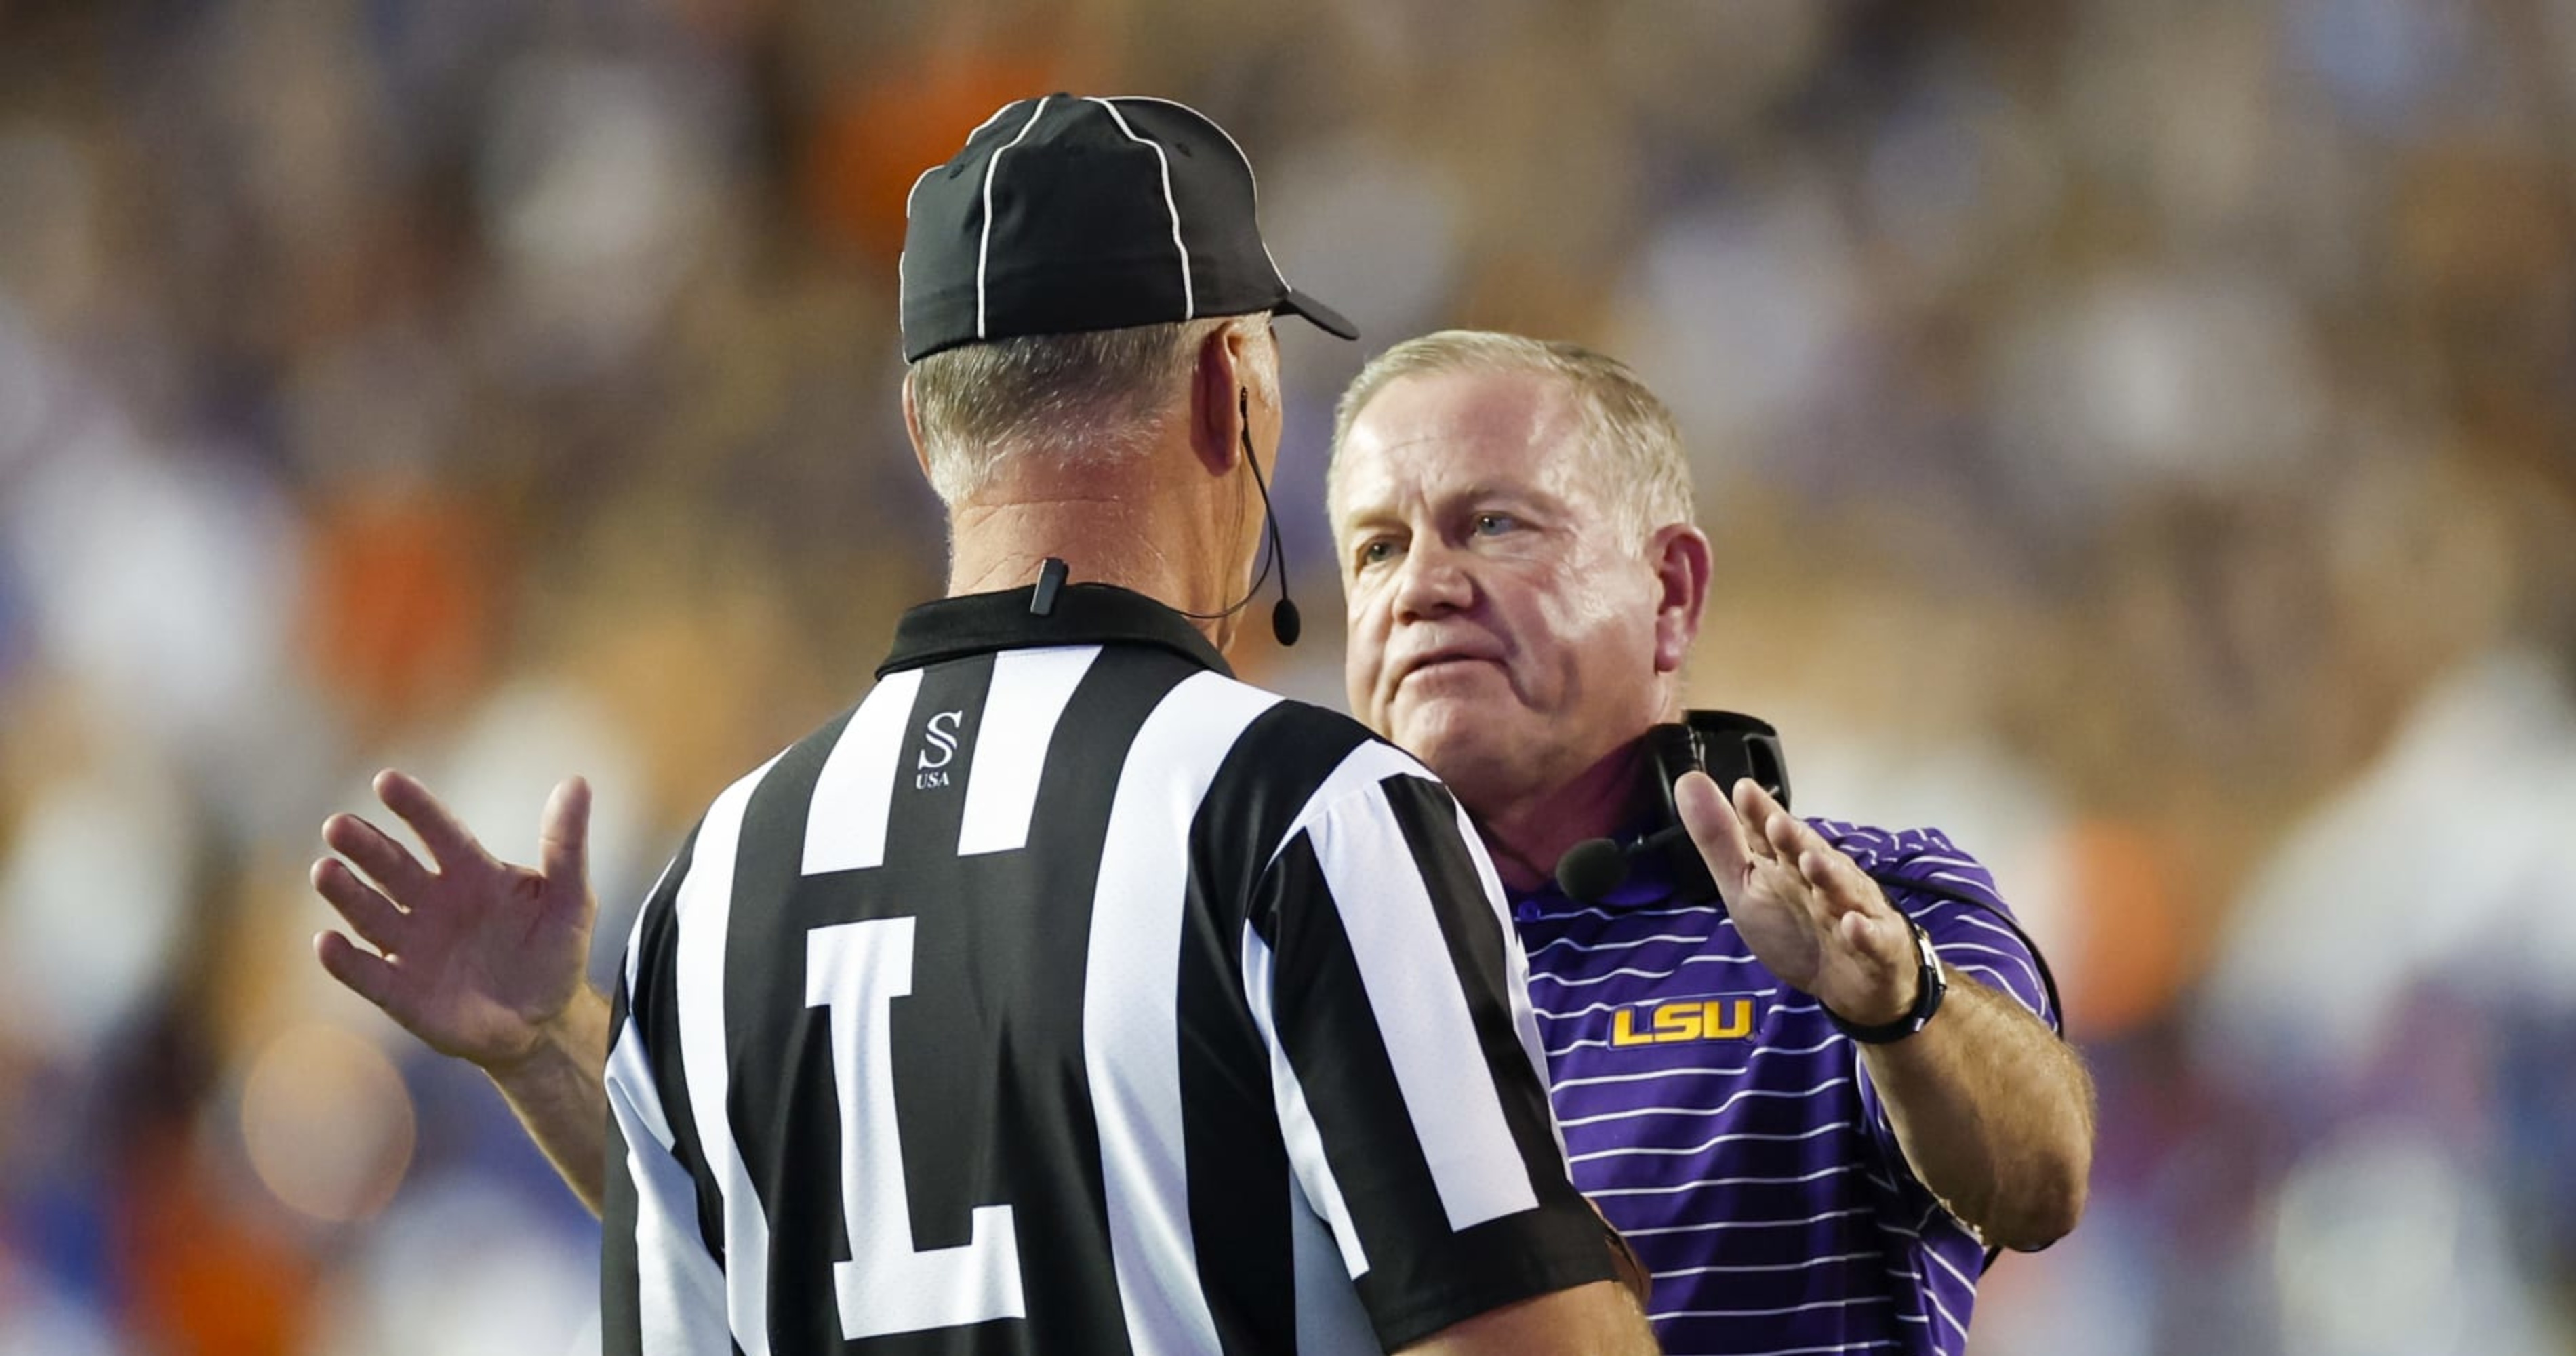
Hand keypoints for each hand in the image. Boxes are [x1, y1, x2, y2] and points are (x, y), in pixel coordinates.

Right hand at [311, 770, 598, 1072]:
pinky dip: (345, 961)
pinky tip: (325, 941)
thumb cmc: (555, 952)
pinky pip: (368, 975)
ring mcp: (413, 946)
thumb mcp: (571, 898)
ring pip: (371, 914)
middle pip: (392, 868)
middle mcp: (433, 903)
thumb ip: (567, 844)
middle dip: (365, 846)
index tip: (386, 780)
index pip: (439, 832)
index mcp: (471, 873)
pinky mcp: (402, 992)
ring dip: (346, 893)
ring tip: (325, 870)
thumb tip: (577, 783)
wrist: (545, 1023)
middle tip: (338, 825)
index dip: (415, 807)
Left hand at [1674, 773, 1917, 1026]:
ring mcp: (1853, 910)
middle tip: (1776, 822)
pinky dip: (1865, 933)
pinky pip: (1873, 940)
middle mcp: (1821, 879)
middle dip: (1793, 839)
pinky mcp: (1878, 946)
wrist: (1848, 981)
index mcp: (1786, 863)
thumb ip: (1719, 838)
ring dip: (1828, 876)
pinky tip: (1853, 925)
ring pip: (1841, 890)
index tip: (1743, 791)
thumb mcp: (1745, 885)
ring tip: (1812, 860)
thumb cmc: (1795, 923)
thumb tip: (1689, 781)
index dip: (1757, 815)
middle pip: (1807, 855)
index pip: (1769, 835)